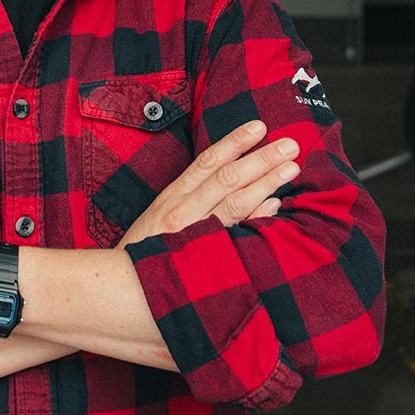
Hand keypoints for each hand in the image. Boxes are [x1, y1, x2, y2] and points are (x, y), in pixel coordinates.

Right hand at [120, 119, 299, 245]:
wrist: (124, 287)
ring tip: (290, 168)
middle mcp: (184, 210)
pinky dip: (256, 217)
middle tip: (290, 145)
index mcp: (174, 196)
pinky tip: (275, 205)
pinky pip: (236, 234)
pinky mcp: (204, 257)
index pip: (208, 161)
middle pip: (227, 177)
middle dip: (260, 159)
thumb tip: (232, 173)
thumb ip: (192, 195)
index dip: (235, 142)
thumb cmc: (147, 249)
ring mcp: (194, 233)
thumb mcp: (162, 213)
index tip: (259, 127)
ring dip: (266, 182)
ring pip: (235, 202)